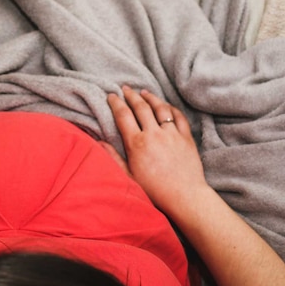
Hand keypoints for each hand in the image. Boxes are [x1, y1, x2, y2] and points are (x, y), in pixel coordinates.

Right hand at [106, 86, 208, 211]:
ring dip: (150, 98)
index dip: (116, 103)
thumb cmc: (154, 191)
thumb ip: (113, 157)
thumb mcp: (128, 177)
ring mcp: (172, 134)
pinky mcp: (186, 137)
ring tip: (144, 92)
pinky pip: (178, 116)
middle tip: (125, 89)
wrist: (184, 196)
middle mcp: (154, 134)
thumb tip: (98, 142)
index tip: (112, 96)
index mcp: (137, 144)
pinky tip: (165, 105)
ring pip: (160, 108)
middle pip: (141, 107)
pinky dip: (170, 108)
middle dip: (131, 95)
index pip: (124, 116)